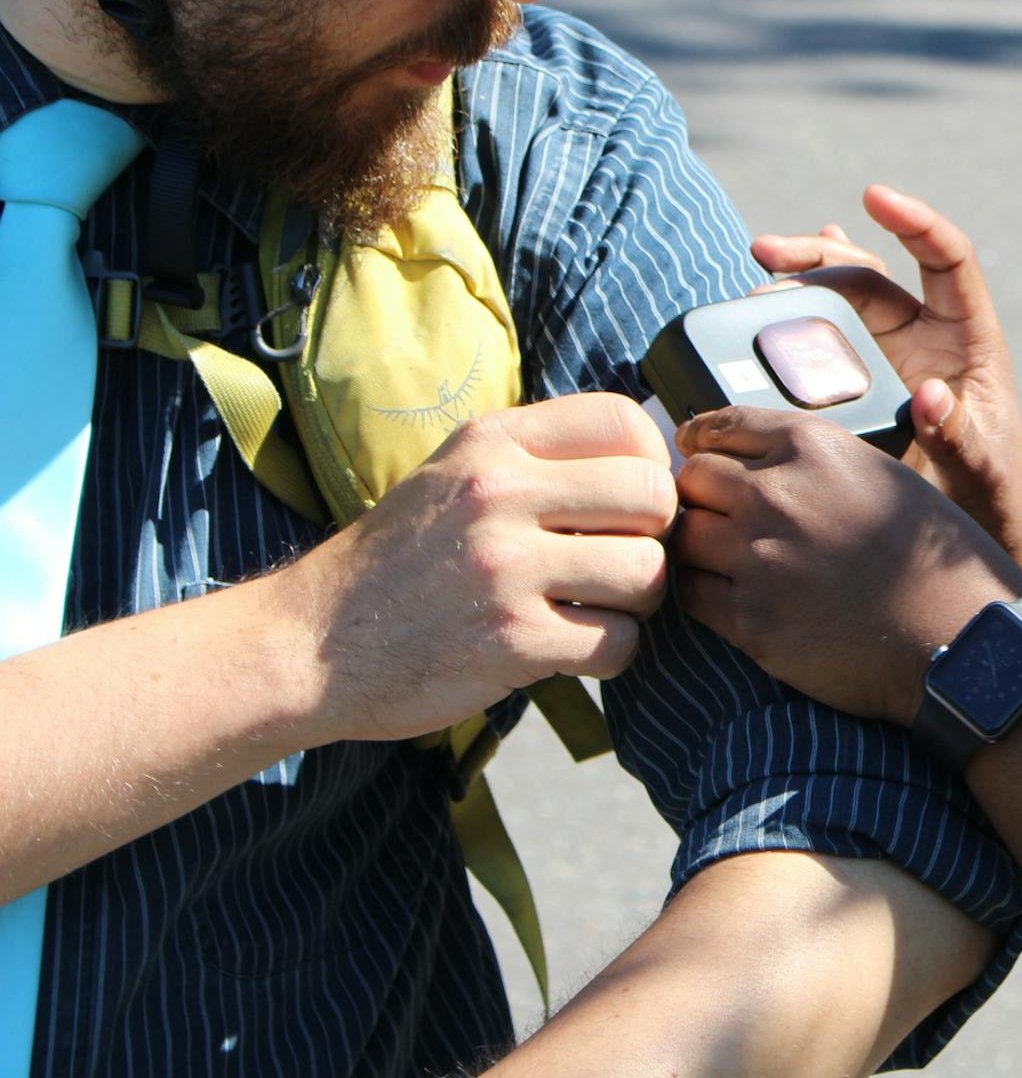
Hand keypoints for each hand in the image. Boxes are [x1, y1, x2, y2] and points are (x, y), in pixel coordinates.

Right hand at [280, 392, 676, 743]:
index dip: (650, 466)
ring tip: (597, 608)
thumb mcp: (455, 474)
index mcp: (492, 442)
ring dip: (637, 602)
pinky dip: (610, 654)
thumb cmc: (402, 560)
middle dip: (655, 538)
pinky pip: (618, 643)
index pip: (625, 423)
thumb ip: (540, 456)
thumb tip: (651, 455)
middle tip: (622, 563)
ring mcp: (504, 568)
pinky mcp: (510, 641)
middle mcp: (498, 493)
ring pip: (647, 573)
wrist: (310, 644)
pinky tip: (573, 649)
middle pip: (654, 498)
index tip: (628, 506)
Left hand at [670, 404, 1021, 727]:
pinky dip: (703, 594)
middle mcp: (778, 494)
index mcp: (811, 447)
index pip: (720, 426)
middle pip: (692, 480)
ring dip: (698, 547)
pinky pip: (691, 595)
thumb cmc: (931, 556)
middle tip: (716, 518)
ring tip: (723, 561)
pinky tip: (732, 598)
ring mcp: (759, 557)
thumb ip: (815, 461)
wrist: (956, 634)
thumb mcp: (882, 474)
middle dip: (701, 497)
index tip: (695, 455)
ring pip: (684, 536)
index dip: (701, 443)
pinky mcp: (751, 619)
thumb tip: (758, 462)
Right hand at [751, 187, 1021, 567]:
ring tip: (755, 272)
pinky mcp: (862, 386)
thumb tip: (930, 394)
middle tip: (764, 252)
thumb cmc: (993, 503)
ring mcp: (891, 358)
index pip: (948, 258)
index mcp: (969, 338)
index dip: (916, 222)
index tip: (875, 197)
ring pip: (841, 297)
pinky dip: (800, 307)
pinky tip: (771, 289)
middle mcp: (928, 337)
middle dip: (819, 255)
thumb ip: (958, 437)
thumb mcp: (981, 472)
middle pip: (872, 271)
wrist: (978, 539)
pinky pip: (827, 334)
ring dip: (799, 278)